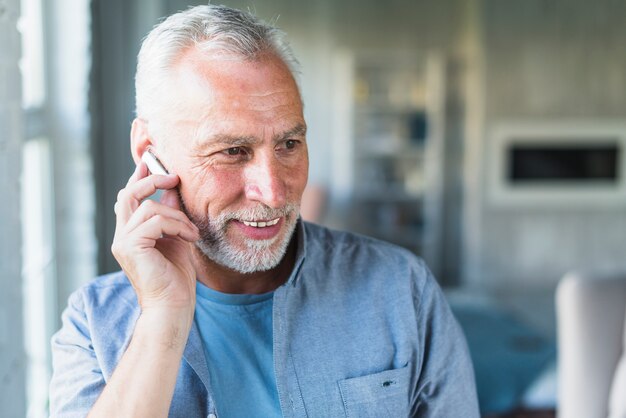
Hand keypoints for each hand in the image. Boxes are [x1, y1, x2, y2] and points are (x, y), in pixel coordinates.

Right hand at [112, 162, 199, 314]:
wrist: (174, 306)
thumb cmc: (176, 278)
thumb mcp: (177, 238)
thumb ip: (171, 215)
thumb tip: (172, 190)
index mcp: (131, 234)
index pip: (129, 198)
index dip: (139, 176)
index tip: (151, 159)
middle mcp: (122, 236)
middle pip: (128, 194)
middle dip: (151, 180)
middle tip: (174, 177)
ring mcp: (123, 242)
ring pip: (147, 208)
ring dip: (176, 216)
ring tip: (192, 232)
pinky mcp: (130, 247)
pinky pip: (155, 221)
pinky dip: (177, 225)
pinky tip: (189, 238)